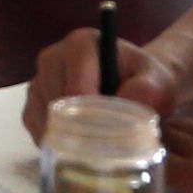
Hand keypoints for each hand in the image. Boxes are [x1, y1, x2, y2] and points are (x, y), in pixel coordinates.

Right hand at [23, 21, 185, 132]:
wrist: (137, 84)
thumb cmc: (146, 82)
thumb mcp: (159, 83)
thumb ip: (148, 90)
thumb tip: (125, 101)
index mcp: (81, 45)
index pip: (75, 88)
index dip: (91, 118)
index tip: (109, 136)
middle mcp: (53, 58)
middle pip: (55, 105)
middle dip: (79, 130)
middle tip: (104, 147)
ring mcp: (39, 80)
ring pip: (43, 119)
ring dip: (66, 138)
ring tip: (94, 144)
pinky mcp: (33, 102)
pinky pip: (36, 128)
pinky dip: (55, 143)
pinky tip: (78, 144)